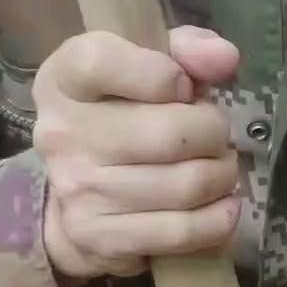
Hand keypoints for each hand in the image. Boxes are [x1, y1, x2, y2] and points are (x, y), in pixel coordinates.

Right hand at [33, 27, 245, 282]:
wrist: (80, 195)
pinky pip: (182, 231)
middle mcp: (62, 133)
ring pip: (187, 184)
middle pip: (172, 132)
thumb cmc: (125, 117)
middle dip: (213, 132)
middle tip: (214, 136)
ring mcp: (78, 189)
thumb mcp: (147, 67)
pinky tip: (218, 205)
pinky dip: (217, 219)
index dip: (162, 73)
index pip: (101, 61)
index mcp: (64, 79)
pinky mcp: (99, 237)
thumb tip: (224, 58)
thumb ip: (187, 49)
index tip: (183, 87)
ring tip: (217, 168)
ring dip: (221, 175)